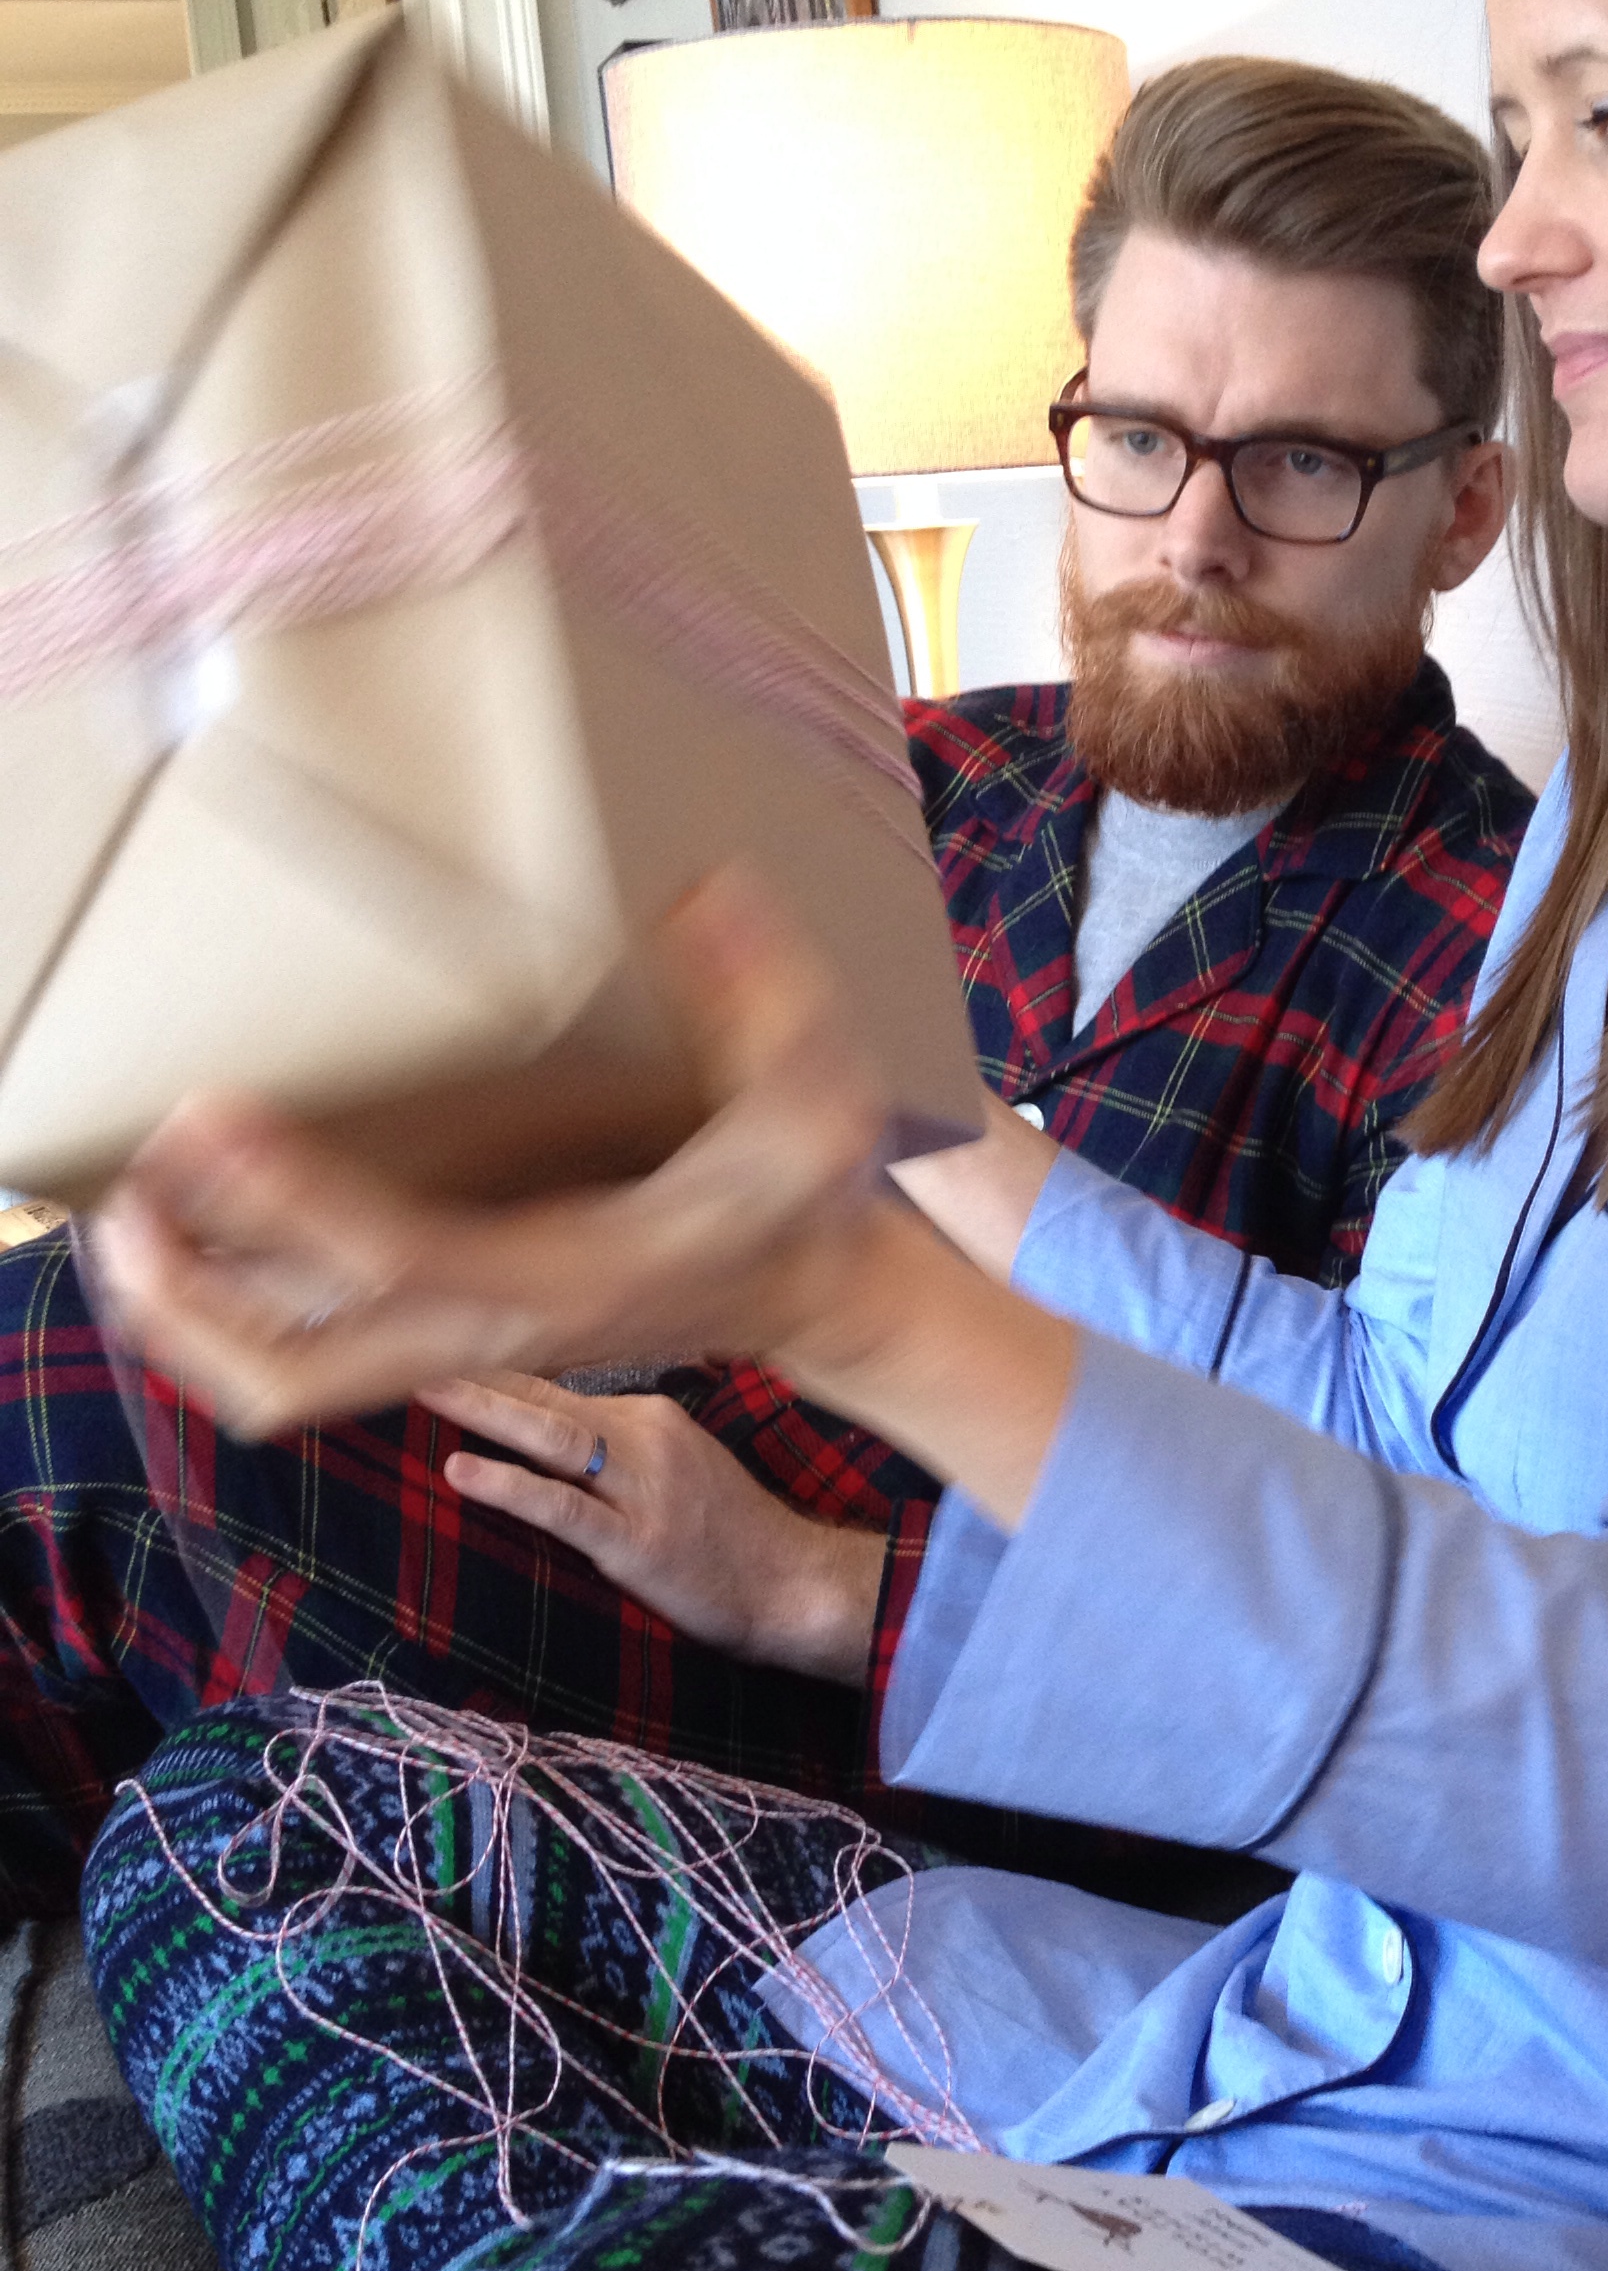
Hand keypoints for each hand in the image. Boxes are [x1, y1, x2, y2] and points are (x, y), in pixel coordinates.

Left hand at [87, 868, 1077, 1529]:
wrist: (817, 1297)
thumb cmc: (808, 1191)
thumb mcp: (822, 1090)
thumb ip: (771, 995)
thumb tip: (710, 892)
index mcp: (570, 1275)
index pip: (397, 1258)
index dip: (291, 1199)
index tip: (209, 1114)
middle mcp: (497, 1329)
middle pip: (296, 1370)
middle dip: (188, 1299)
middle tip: (123, 1197)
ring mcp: (465, 1346)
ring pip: (283, 1379)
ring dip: (186, 1313)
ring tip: (125, 1210)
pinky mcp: (450, 1336)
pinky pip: (305, 1351)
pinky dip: (227, 1305)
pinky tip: (192, 1221)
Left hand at [425, 1370, 887, 1680]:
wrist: (793, 1583)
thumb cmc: (732, 1531)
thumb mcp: (681, 1463)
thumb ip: (619, 1442)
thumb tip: (547, 1426)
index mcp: (650, 1415)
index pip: (557, 1381)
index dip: (495, 1362)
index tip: (441, 1334)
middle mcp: (645, 1436)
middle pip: (544, 1395)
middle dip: (475, 1367)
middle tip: (409, 1337)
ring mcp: (641, 1487)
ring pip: (550, 1437)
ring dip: (484, 1409)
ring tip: (424, 1386)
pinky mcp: (635, 1540)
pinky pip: (561, 1507)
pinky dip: (508, 1486)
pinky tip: (461, 1472)